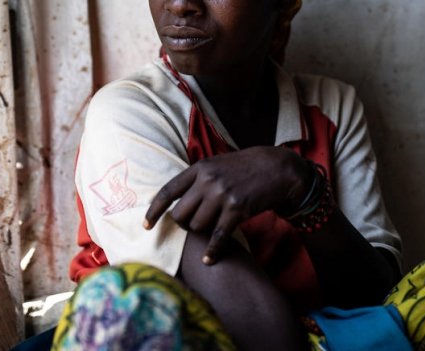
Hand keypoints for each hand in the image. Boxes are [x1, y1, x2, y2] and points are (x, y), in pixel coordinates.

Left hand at [144, 146, 311, 264]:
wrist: (278, 168)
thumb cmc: (245, 168)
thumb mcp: (217, 164)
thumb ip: (198, 179)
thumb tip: (176, 201)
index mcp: (199, 168)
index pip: (168, 192)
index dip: (154, 211)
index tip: (146, 226)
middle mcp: (208, 181)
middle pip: (180, 214)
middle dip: (184, 224)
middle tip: (194, 225)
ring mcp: (222, 195)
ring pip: (198, 226)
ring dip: (202, 232)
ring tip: (213, 227)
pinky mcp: (237, 209)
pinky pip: (218, 236)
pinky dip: (212, 250)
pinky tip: (208, 260)